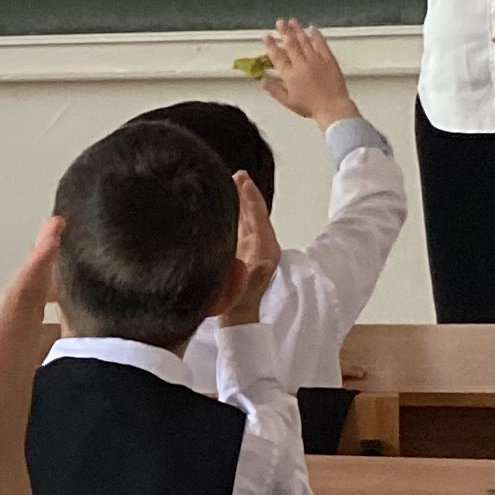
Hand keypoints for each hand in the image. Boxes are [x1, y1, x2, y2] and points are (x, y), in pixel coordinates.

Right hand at [0, 217, 57, 494]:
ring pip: (31, 308)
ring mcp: (20, 358)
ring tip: (44, 250)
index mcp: (4, 349)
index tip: (53, 230)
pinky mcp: (16, 368)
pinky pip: (26, 323)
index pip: (21, 297)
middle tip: (54, 225)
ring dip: (38, 277)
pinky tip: (28, 299)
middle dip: (42, 259)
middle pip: (31, 294)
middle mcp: (17, 348)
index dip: (36, 262)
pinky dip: (29, 301)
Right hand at [216, 171, 279, 327]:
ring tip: (233, 183)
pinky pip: (243, 226)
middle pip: (255, 213)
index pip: (258, 217)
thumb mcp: (245, 291)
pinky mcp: (245, 252)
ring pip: (249, 218)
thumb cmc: (237, 305)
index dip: (250, 197)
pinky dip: (237, 213)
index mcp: (265, 251)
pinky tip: (229, 206)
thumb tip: (261, 264)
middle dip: (247, 194)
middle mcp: (263, 247)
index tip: (242, 180)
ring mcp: (254, 249)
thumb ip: (254, 277)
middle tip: (238, 175)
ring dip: (241, 201)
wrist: (235, 318)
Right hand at [255, 18, 355, 127]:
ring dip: (298, 30)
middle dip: (284, 32)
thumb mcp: (288, 102)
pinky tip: (313, 28)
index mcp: (290, 75)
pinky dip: (317, 35)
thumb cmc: (311, 107)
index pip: (277, 57)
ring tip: (293, 21)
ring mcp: (316, 60)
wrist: (332, 108)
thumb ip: (274, 90)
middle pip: (290, 45)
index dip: (271, 46)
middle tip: (279, 22)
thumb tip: (263, 81)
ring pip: (305, 41)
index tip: (267, 37)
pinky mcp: (329, 60)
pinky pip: (322, 44)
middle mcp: (302, 65)